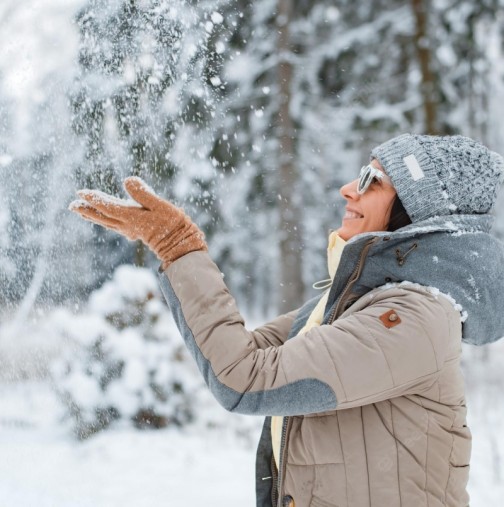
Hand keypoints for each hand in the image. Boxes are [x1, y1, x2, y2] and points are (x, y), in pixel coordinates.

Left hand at [69, 177, 207, 268]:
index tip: (80, 192)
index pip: (107, 207)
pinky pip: (115, 225)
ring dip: (93, 216)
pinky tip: (104, 219)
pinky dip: (105, 220)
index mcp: (132, 217)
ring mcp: (131, 229)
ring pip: (107, 222)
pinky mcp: (136, 231)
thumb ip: (143, 193)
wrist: (180, 244)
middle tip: (72, 204)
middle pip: (102, 216)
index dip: (93, 199)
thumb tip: (127, 180)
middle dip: (87, 210)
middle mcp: (127, 225)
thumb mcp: (160, 204)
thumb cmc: (173, 223)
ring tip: (81, 211)